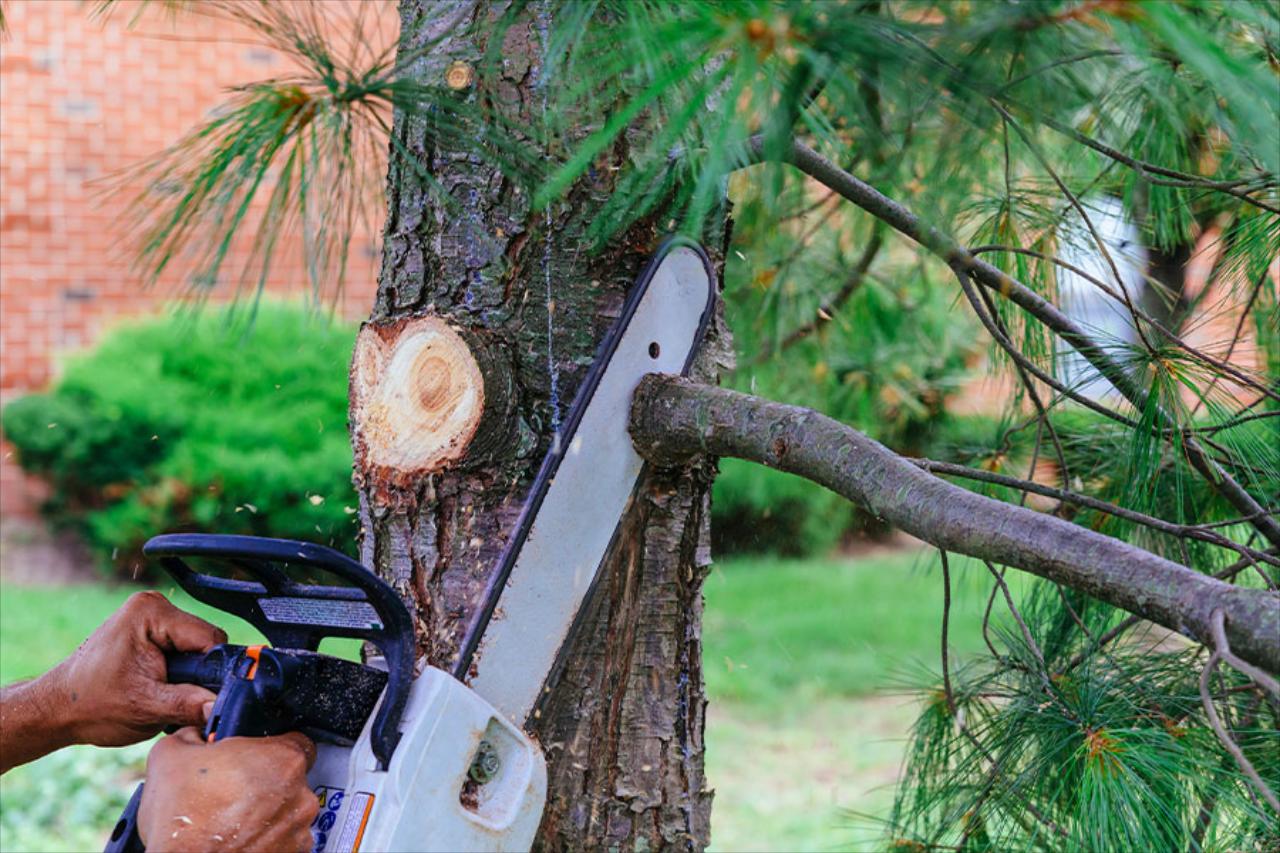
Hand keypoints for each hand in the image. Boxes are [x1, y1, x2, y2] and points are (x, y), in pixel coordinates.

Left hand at [46, 591, 226, 745]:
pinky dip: (177, 671)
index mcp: (152, 612)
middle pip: (205, 642)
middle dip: (196, 674)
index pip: (210, 639)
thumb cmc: (89, 704)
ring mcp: (151, 615)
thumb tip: (220, 708)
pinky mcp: (150, 629)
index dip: (210, 672)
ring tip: (160, 693)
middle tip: (171, 697)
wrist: (58, 709)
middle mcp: (153, 605)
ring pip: (196, 648)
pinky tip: (158, 685)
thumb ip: (189, 704)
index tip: (199, 695)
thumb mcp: (146, 708)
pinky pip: (183, 649)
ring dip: (187, 675)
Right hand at [138, 727, 318, 852]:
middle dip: (265, 781)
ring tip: (233, 817)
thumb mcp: (170, 756)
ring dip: (267, 811)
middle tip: (234, 789)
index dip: (268, 747)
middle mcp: (301, 793)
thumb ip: (192, 735)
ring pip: (288, 809)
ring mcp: (299, 827)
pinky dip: (268, 837)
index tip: (251, 757)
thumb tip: (196, 735)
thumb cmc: (183, 824)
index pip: (293, 740)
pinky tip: (241, 837)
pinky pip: (285, 837)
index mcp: (282, 759)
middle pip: (290, 776)